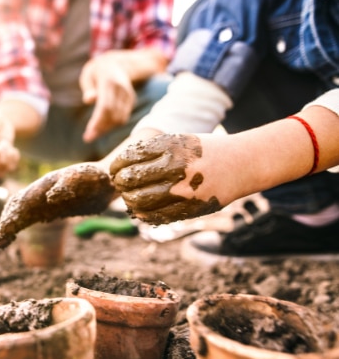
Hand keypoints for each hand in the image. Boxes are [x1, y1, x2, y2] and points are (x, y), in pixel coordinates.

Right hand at [0, 162, 114, 248]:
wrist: (107, 179)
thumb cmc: (95, 176)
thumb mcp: (83, 177)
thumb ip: (67, 185)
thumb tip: (50, 197)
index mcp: (45, 185)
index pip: (23, 201)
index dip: (13, 215)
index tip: (4, 229)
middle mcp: (41, 193)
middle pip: (17, 207)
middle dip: (6, 222)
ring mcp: (44, 201)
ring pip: (21, 214)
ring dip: (9, 226)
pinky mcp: (51, 209)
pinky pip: (30, 218)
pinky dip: (18, 227)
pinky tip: (11, 236)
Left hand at [79, 52, 136, 142]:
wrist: (116, 63)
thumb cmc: (96, 72)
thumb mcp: (88, 76)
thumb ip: (88, 88)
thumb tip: (88, 100)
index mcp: (109, 82)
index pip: (105, 106)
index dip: (97, 122)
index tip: (88, 135)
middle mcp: (122, 89)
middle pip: (113, 115)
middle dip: (101, 129)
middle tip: (88, 138)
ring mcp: (129, 94)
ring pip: (120, 118)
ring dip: (107, 128)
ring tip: (93, 133)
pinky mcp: (131, 99)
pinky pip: (123, 117)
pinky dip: (113, 124)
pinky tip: (102, 127)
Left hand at [110, 133, 238, 224]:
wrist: (242, 165)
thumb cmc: (204, 151)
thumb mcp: (178, 141)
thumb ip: (151, 152)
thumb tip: (118, 170)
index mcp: (171, 147)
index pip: (129, 159)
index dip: (117, 167)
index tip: (116, 170)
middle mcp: (176, 168)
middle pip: (130, 180)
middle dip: (120, 183)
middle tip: (121, 184)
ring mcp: (183, 191)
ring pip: (139, 201)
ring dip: (129, 200)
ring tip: (130, 196)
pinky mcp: (189, 209)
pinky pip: (155, 217)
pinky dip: (143, 214)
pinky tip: (142, 209)